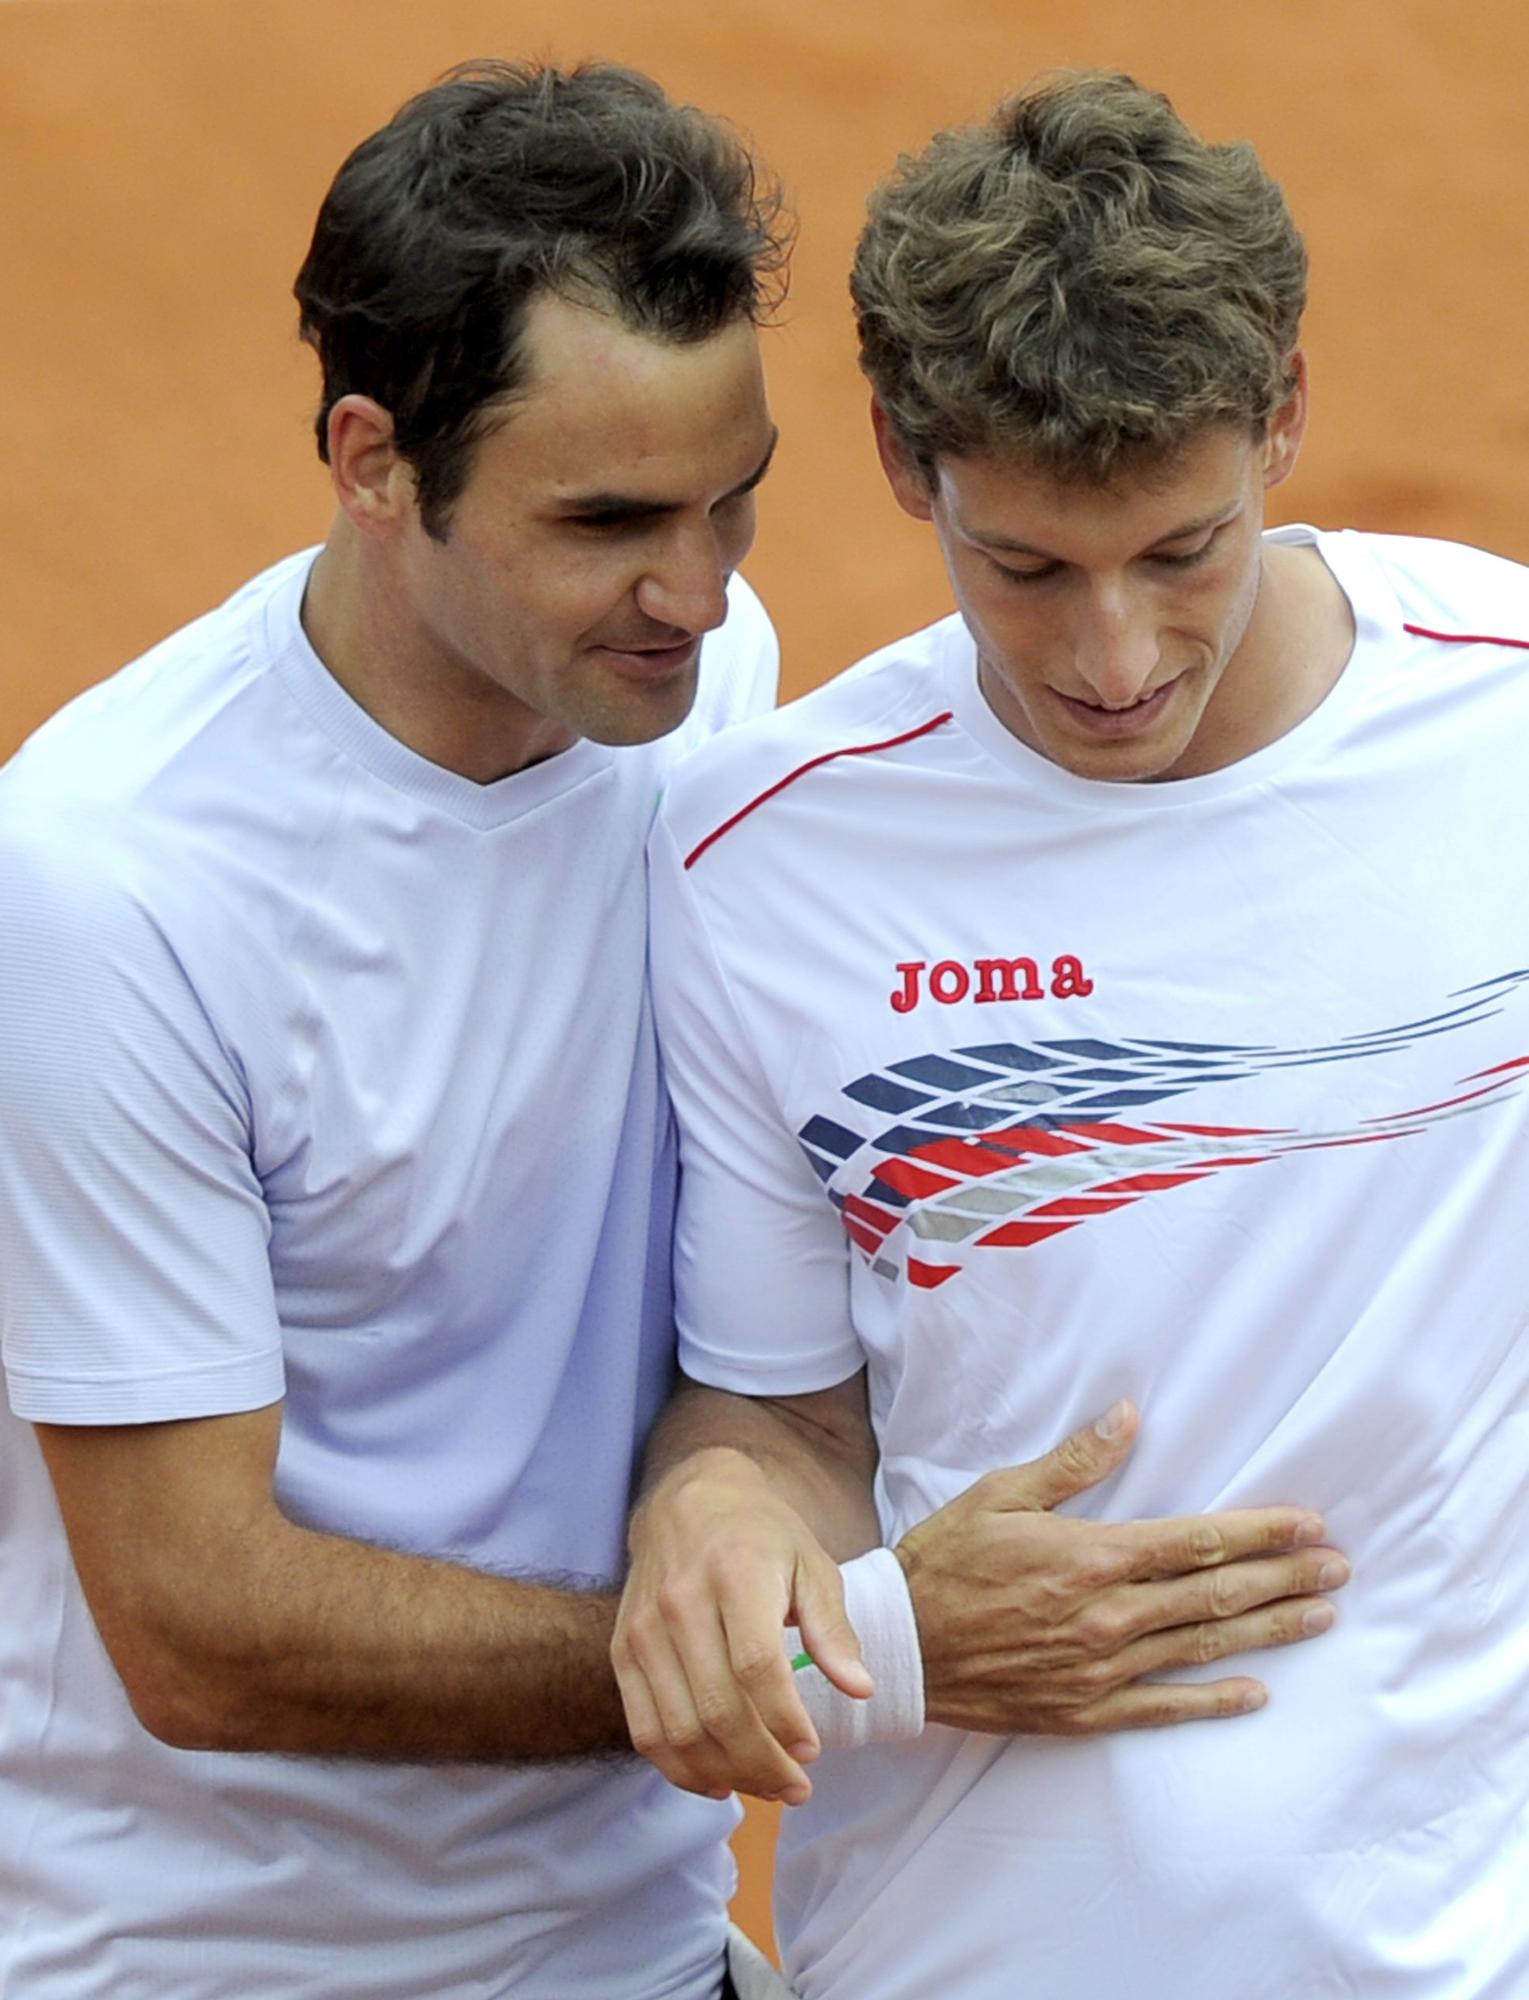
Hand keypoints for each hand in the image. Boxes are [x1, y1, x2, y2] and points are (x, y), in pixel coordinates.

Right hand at [613, 1447, 870, 1805]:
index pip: (756, 1667)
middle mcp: (681, 1602)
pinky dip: (680, 1769)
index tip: (813, 1751)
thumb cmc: (763, 1536)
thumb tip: (861, 1689)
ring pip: (679, 1730)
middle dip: (762, 1763)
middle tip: (798, 1786)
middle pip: (717, 1709)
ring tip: (767, 1787)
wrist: (689, 1500)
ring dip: (726, 1775)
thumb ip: (833, 1628)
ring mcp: (644, 1630)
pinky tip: (718, 1782)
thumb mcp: (812, 1564)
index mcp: (735, 1574)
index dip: (785, 1721)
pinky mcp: (622, 1652)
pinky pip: (644, 1730)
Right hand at [897, 1401, 1348, 1734]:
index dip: (1261, 1531)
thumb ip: (1074, 1461)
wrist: (899, 1646)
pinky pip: (1165, 1708)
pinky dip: (1215, 1702)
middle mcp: (1110, 1614)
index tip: (1309, 1524)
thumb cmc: (946, 1560)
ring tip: (1321, 1616)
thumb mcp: (1002, 1494)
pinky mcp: (1086, 1710)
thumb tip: (1127, 1416)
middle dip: (1285, 1578)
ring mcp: (1102, 1667)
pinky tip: (1256, 1694)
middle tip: (1340, 1569)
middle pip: (1217, 1593)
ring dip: (1268, 1630)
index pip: (1198, 1539)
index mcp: (1094, 1555)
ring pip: (1204, 1646)